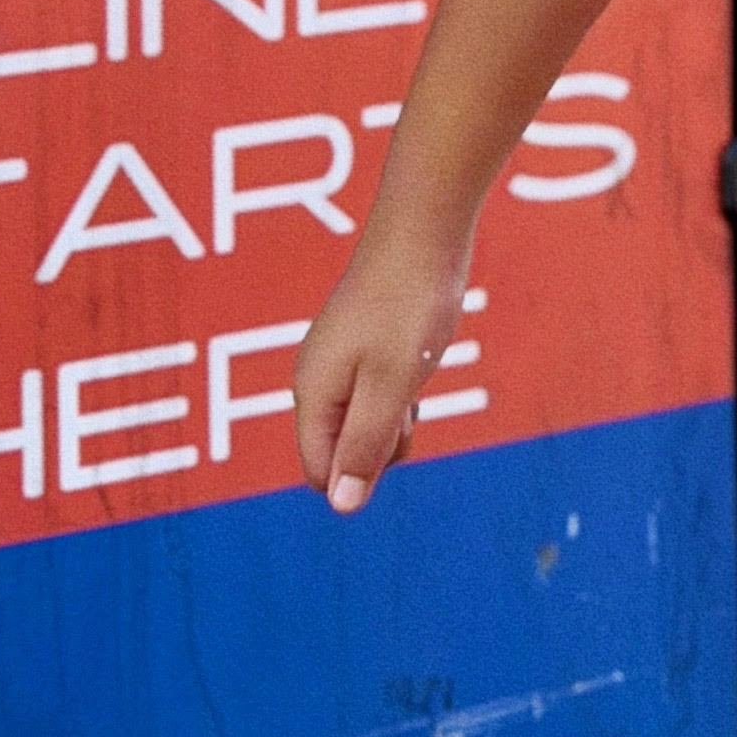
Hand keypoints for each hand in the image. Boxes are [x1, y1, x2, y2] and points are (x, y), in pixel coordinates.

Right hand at [294, 209, 472, 514]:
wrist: (423, 230)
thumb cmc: (409, 305)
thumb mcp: (392, 384)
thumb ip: (365, 444)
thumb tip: (341, 507)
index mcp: (313, 393)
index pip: (322, 472)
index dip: (363, 472)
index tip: (399, 425)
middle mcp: (316, 380)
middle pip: (344, 452)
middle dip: (383, 443)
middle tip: (409, 391)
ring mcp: (339, 362)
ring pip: (366, 423)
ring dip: (398, 416)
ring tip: (415, 366)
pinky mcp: (363, 346)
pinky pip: (378, 394)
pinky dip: (404, 390)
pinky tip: (419, 355)